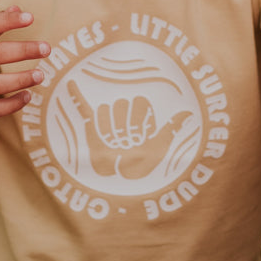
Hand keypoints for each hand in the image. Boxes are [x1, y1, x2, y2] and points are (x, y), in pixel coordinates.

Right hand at [65, 80, 193, 178]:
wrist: (121, 178)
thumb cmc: (142, 163)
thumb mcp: (160, 145)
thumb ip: (171, 128)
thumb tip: (189, 114)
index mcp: (139, 113)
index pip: (139, 101)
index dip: (141, 119)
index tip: (143, 136)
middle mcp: (123, 112)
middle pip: (122, 103)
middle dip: (125, 124)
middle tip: (127, 143)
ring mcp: (106, 117)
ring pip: (106, 110)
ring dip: (109, 128)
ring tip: (114, 144)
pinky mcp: (91, 124)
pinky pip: (82, 106)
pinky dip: (75, 95)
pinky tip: (71, 82)